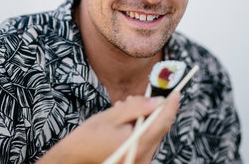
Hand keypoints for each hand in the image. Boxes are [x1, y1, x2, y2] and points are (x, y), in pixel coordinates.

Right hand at [37, 93, 179, 163]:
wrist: (72, 160)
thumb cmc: (88, 138)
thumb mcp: (111, 116)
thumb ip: (136, 107)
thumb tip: (159, 100)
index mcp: (138, 144)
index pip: (163, 121)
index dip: (171, 104)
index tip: (176, 91)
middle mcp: (143, 157)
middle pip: (160, 129)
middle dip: (155, 110)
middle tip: (140, 96)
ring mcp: (141, 162)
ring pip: (152, 135)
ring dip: (145, 119)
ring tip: (126, 106)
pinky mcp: (136, 162)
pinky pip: (144, 142)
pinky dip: (139, 129)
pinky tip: (126, 121)